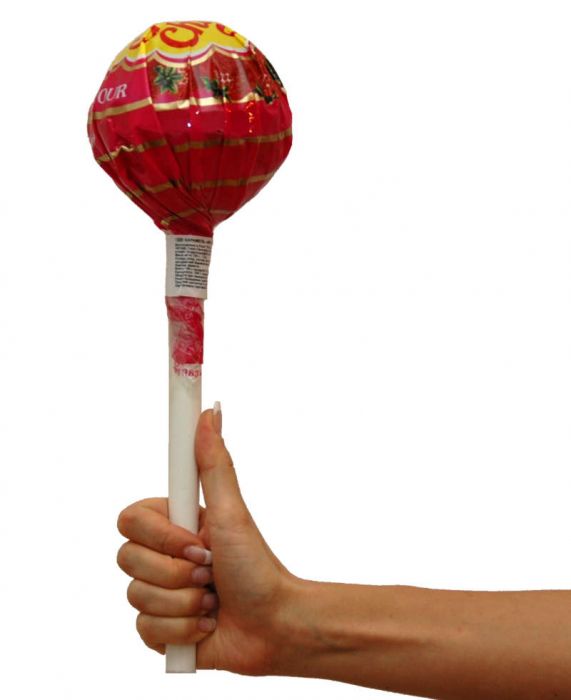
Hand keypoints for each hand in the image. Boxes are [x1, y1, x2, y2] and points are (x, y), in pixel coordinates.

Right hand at [116, 406, 301, 674]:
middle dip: (177, 572)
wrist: (273, 625)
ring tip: (213, 599)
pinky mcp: (158, 629)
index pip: (129, 520)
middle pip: (127, 560)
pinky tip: (206, 625)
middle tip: (210, 571)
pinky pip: (146, 630)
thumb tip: (209, 411)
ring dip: (185, 603)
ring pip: (137, 597)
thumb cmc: (257, 567)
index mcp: (172, 525)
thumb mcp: (232, 512)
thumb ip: (213, 463)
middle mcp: (161, 556)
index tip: (198, 541)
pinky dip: (183, 631)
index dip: (162, 536)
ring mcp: (157, 593)